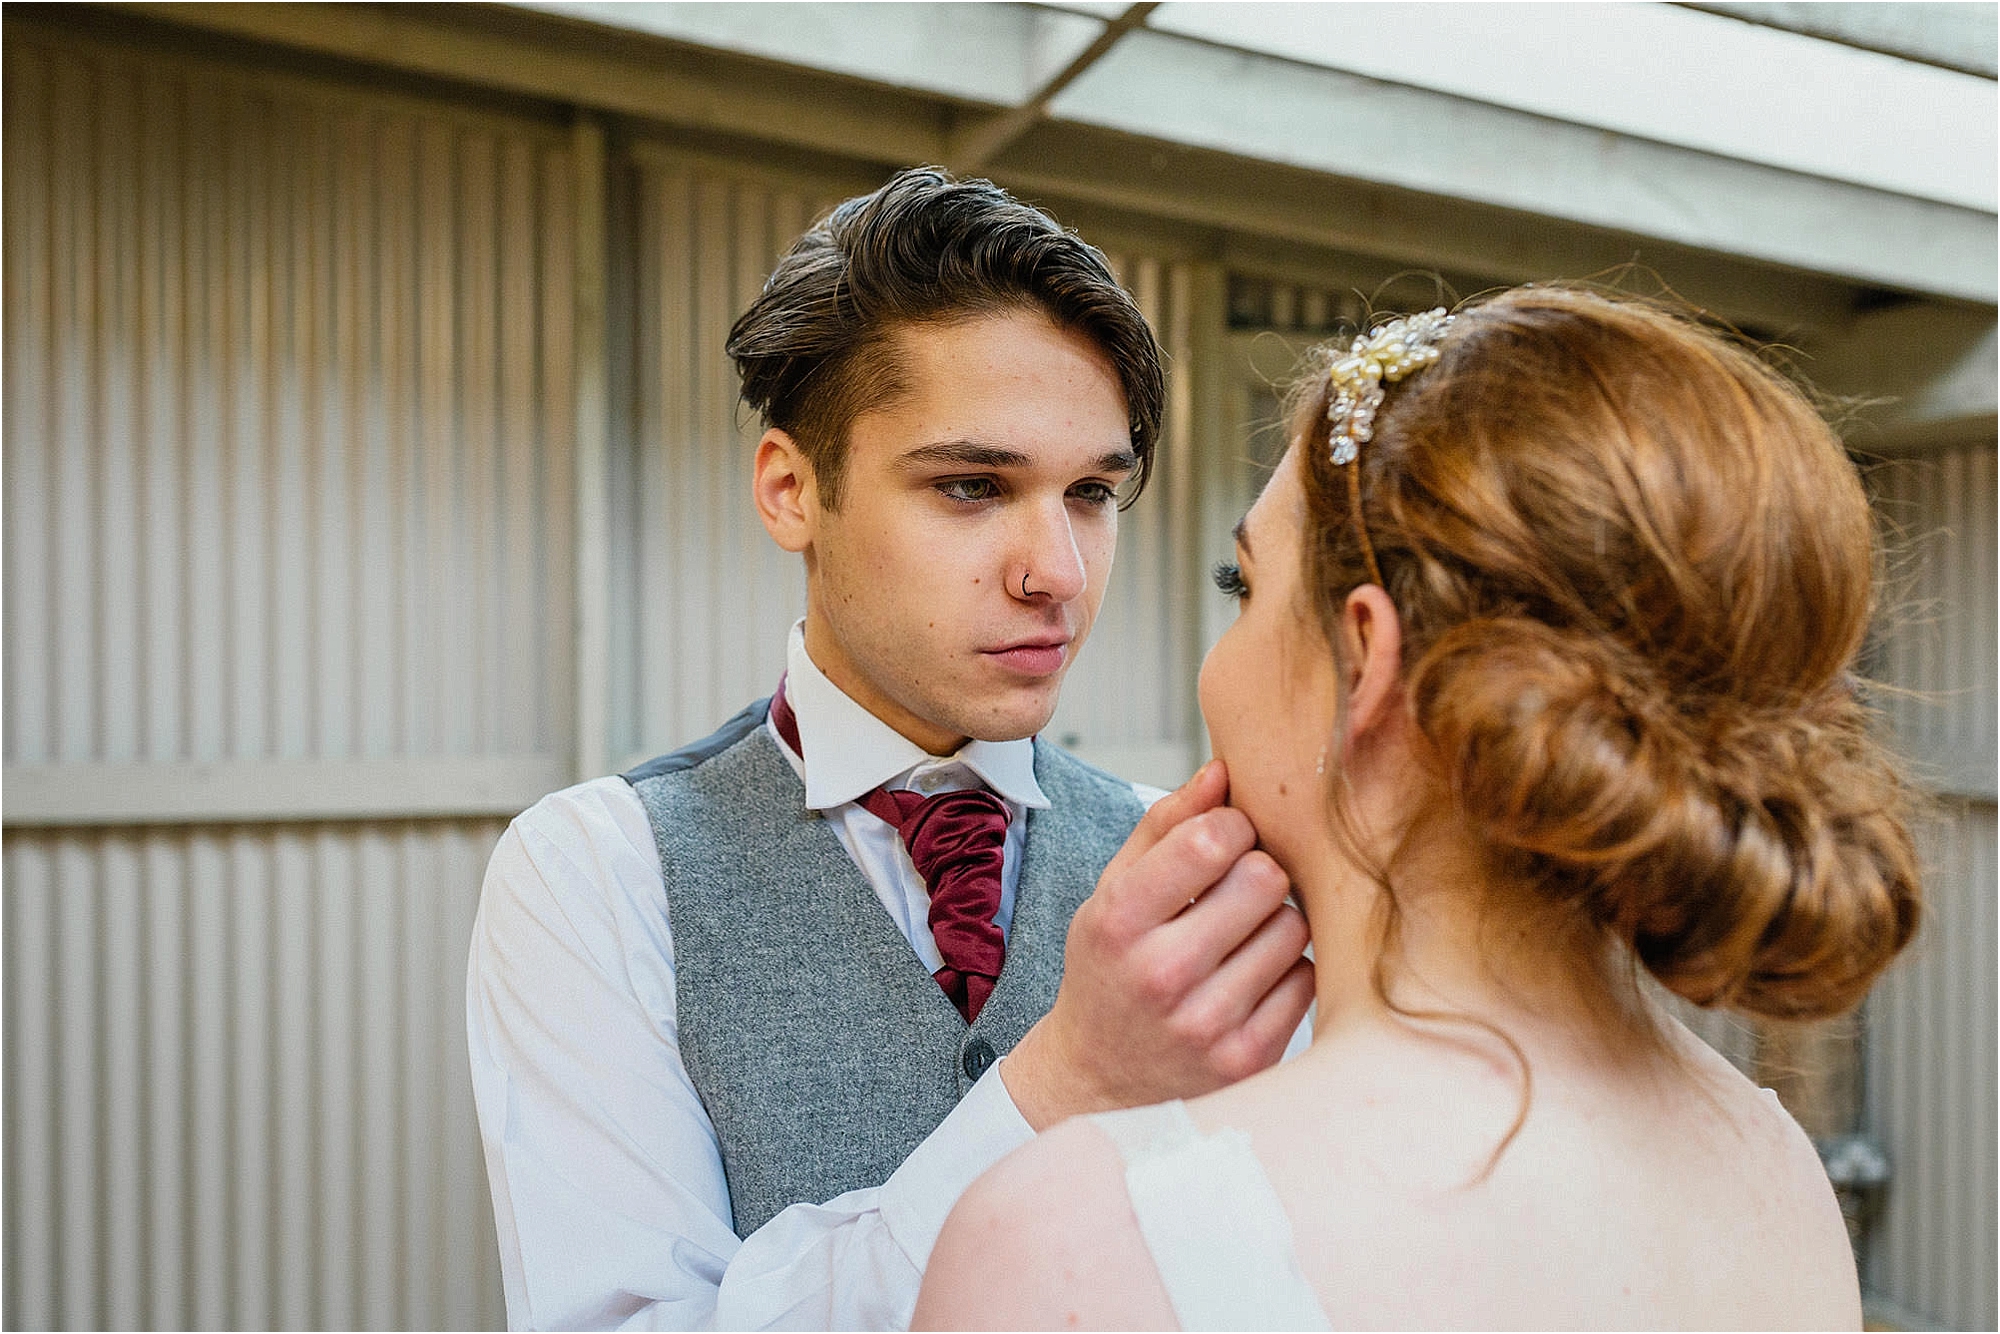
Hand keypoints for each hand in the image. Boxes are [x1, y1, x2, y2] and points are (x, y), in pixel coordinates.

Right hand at [1000, 760, 1314, 1129]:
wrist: (1100, 1081)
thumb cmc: (1110, 971)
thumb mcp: (1112, 894)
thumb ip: (1163, 827)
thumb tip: (1223, 770)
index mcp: (1117, 921)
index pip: (1209, 840)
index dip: (1232, 826)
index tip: (1224, 840)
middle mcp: (1160, 973)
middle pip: (1264, 879)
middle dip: (1258, 872)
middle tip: (1237, 891)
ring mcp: (1206, 1022)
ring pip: (1292, 928)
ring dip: (1276, 922)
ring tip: (1240, 939)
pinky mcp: (1246, 1058)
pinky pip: (1305, 980)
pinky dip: (1287, 971)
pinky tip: (1251, 979)